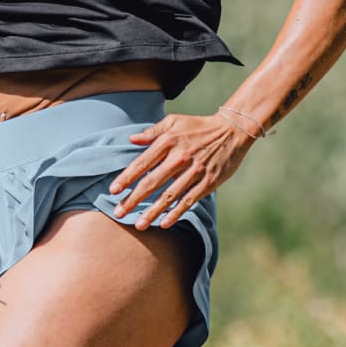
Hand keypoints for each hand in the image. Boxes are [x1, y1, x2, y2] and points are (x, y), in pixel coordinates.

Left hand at [108, 112, 259, 229]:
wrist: (232, 130)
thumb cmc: (199, 126)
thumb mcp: (174, 121)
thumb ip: (152, 131)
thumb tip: (132, 140)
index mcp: (168, 142)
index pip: (142, 163)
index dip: (126, 178)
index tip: (113, 191)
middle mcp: (179, 158)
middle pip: (152, 182)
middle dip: (133, 199)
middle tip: (118, 213)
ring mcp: (194, 172)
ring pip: (169, 196)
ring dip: (152, 212)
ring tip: (138, 225)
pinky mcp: (208, 182)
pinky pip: (189, 200)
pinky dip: (176, 213)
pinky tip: (164, 223)